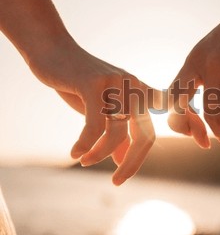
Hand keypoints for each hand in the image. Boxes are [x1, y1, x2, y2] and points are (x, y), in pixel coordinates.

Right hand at [28, 41, 160, 185]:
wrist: (53, 52)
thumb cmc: (79, 83)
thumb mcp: (102, 110)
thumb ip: (116, 132)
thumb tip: (123, 161)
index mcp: (140, 94)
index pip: (150, 132)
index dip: (141, 157)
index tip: (123, 175)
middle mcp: (134, 88)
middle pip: (145, 135)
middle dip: (132, 163)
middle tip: (117, 182)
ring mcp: (116, 84)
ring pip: (118, 132)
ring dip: (101, 154)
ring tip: (85, 162)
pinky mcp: (94, 84)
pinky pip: (95, 125)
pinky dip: (86, 144)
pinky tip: (75, 153)